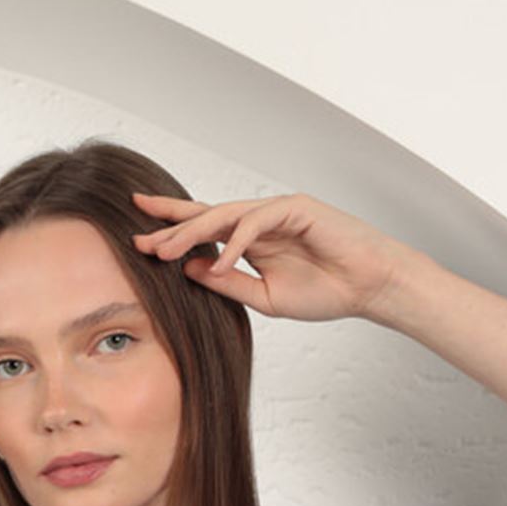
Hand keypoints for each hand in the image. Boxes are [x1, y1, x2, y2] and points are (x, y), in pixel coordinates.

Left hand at [131, 189, 422, 324]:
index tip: (140, 243)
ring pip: (225, 215)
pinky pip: (256, 222)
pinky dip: (236, 242)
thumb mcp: (265, 298)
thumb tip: (189, 270)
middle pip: (207, 216)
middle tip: (137, 233)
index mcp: (252, 241)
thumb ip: (229, 283)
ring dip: (193, 232)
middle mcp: (260, 221)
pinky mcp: (296, 207)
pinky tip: (220, 260)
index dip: (173, 233)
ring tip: (165, 250)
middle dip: (171, 225)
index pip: (206, 232)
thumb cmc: (327, 292)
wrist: (369, 287)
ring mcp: (277, 210)